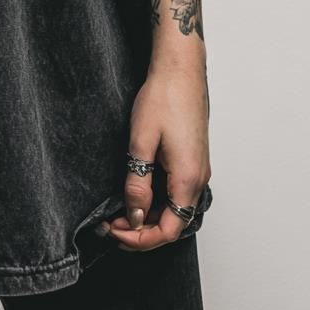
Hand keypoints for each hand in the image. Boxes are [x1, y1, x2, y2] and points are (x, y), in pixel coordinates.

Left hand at [105, 61, 210, 251]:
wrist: (180, 70)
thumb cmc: (163, 98)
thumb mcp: (141, 142)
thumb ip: (138, 183)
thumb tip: (135, 216)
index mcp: (188, 179)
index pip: (168, 230)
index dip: (140, 239)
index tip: (114, 231)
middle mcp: (199, 179)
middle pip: (173, 224)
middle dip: (141, 231)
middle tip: (110, 224)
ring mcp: (198, 169)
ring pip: (175, 209)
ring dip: (149, 216)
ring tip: (119, 211)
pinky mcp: (193, 160)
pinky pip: (177, 193)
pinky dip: (157, 201)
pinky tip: (137, 193)